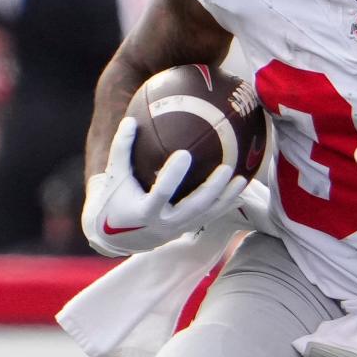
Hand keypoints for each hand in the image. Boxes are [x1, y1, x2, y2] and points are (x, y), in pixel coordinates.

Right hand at [81, 114, 247, 255]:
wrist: (116, 237)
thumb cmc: (114, 200)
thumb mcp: (114, 176)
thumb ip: (121, 149)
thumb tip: (131, 119)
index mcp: (145, 211)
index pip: (161, 192)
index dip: (173, 175)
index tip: (184, 153)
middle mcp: (164, 224)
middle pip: (193, 207)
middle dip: (212, 189)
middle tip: (226, 168)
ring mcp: (177, 230)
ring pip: (206, 215)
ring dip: (226, 198)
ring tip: (243, 180)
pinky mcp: (185, 231)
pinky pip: (209, 217)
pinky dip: (225, 205)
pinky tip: (241, 192)